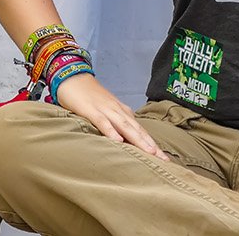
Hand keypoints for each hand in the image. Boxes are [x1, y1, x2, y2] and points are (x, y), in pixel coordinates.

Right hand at [56, 73, 170, 161]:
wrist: (73, 78)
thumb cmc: (90, 97)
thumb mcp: (107, 111)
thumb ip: (117, 123)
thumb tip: (126, 139)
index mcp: (123, 112)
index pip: (141, 130)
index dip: (153, 144)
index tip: (164, 159)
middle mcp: (118, 111)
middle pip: (137, 130)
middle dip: (151, 145)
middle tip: (164, 160)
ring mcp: (105, 110)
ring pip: (124, 126)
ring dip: (138, 140)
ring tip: (150, 152)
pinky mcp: (90, 110)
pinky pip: (102, 122)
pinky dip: (110, 131)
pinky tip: (118, 141)